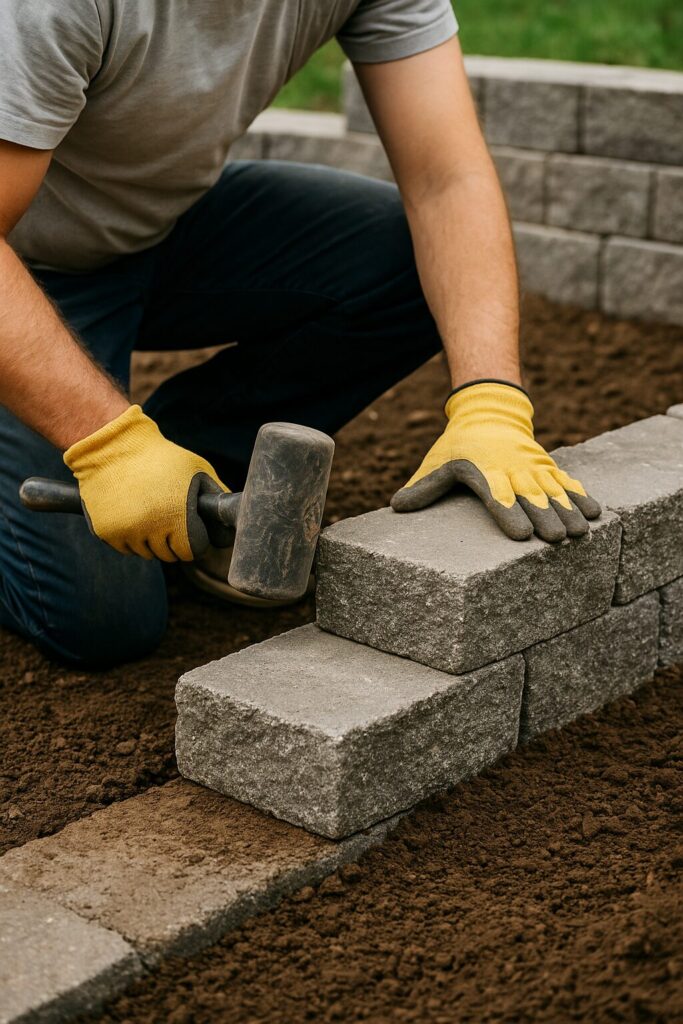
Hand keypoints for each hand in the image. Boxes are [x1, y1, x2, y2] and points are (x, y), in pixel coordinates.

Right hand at [64, 405, 227, 560]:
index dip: (195, 542)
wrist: (112, 447)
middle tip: (170, 520)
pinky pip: (126, 548)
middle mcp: (150, 528)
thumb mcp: (196, 469)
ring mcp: (126, 532)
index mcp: (176, 517)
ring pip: (147, 553)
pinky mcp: (106, 532)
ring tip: (151, 513)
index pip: (191, 552)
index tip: (191, 531)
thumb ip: (216, 494)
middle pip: (169, 556)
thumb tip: (229, 517)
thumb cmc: (161, 457)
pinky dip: (131, 538)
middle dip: (173, 542)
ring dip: (151, 541)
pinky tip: (133, 515)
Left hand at [391, 381, 600, 541]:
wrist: (489, 411)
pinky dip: (582, 496)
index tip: (523, 535)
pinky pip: (567, 481)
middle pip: (531, 496)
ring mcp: (532, 467)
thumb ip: (422, 487)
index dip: (510, 515)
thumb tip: (396, 507)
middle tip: (559, 539)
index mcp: (484, 471)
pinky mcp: (547, 466)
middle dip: (546, 517)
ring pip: (553, 490)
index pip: (497, 496)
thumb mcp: (438, 461)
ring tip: (581, 532)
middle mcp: (512, 469)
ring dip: (569, 511)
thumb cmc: (458, 445)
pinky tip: (596, 513)